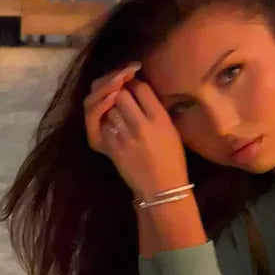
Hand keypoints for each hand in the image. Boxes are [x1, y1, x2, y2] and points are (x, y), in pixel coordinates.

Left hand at [84, 63, 188, 199]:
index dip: (135, 84)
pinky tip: (114, 127)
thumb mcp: (171, 131)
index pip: (141, 87)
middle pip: (120, 94)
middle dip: (119, 93)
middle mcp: (141, 125)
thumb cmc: (172, 160)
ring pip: (108, 108)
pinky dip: (106, 123)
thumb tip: (137, 90)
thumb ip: (155, 109)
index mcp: (160, 119)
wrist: (162, 189)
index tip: (135, 89)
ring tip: (119, 113)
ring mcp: (124, 137)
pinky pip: (102, 125)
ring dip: (111, 107)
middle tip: (122, 98)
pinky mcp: (112, 148)